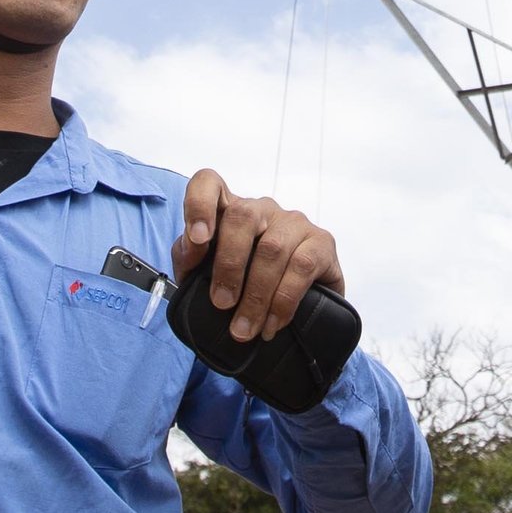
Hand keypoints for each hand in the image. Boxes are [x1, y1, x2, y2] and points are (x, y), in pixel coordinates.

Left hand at [174, 169, 343, 341]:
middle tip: (221, 304)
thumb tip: (192, 246)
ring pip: (272, 248)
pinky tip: (273, 324)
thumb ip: (189, 258)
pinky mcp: (322, 242)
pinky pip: (302, 267)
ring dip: (256, 295)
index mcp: (228, 210)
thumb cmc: (243, 289)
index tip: (197, 239)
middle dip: (229, 265)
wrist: (296, 317)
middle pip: (241, 215)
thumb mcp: (206, 277)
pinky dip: (283, 301)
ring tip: (245, 328)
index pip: (209, 184)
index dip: (199, 203)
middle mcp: (262, 209)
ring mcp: (294, 222)